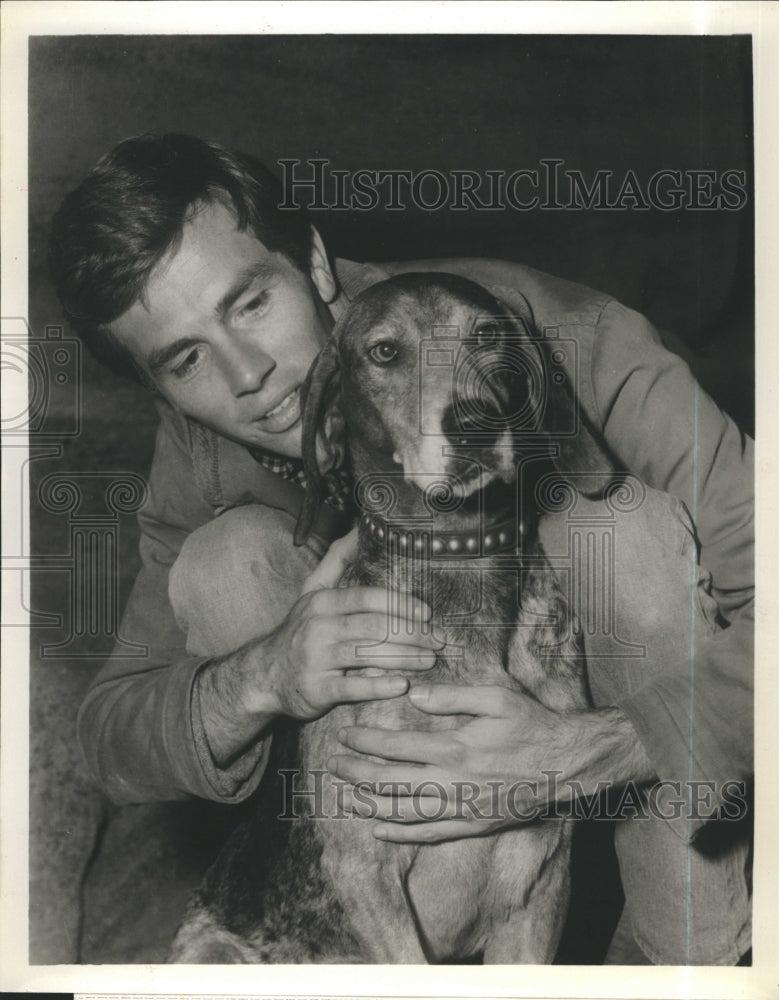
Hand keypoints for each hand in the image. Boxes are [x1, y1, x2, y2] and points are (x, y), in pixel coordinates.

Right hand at [260, 529, 441, 720]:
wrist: (265, 674)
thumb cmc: (301, 630)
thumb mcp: (313, 591)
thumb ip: (338, 559)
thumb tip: (361, 527)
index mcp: (322, 601)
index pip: (366, 598)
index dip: (399, 604)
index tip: (427, 612)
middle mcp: (318, 627)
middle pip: (373, 627)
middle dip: (412, 634)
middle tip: (439, 641)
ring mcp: (316, 659)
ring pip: (367, 656)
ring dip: (404, 659)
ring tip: (430, 661)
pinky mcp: (316, 689)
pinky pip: (352, 688)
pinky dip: (378, 686)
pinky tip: (401, 685)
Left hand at [328, 683, 652, 842]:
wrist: (569, 763)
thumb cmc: (532, 724)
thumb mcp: (496, 697)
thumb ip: (451, 696)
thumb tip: (411, 695)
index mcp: (456, 747)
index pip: (396, 746)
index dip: (365, 742)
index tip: (344, 735)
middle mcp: (454, 782)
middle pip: (391, 782)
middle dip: (357, 773)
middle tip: (333, 765)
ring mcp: (463, 808)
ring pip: (405, 812)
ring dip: (370, 804)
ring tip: (344, 796)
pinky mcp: (474, 825)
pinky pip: (430, 834)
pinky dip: (402, 835)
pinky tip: (380, 831)